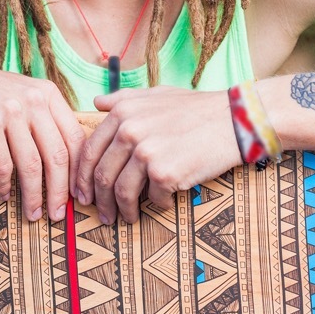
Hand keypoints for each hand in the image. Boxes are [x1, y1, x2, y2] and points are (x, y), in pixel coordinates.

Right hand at [0, 62, 84, 221]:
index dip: (79, 171)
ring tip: (32, 213)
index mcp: (47, 93)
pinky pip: (2, 165)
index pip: (75, 137)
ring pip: (31, 165)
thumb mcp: (23, 95)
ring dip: (33, 196)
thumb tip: (67, 162)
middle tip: (59, 213)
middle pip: (57, 155)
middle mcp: (33, 99)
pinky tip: (3, 195)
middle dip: (60, 190)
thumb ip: (45, 118)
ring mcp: (9, 111)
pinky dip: (4, 186)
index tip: (78, 194)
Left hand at [75, 87, 240, 223]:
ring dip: (122, 211)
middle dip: (99, 200)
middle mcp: (129, 130)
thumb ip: (123, 99)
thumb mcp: (155, 94)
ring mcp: (146, 152)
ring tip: (128, 219)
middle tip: (102, 214)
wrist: (233, 120)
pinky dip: (158, 205)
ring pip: (121, 192)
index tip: (83, 192)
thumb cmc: (195, 108)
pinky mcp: (165, 173)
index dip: (81, 176)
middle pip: (101, 175)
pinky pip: (152, 199)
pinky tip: (165, 203)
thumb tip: (97, 102)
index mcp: (122, 112)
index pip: (89, 151)